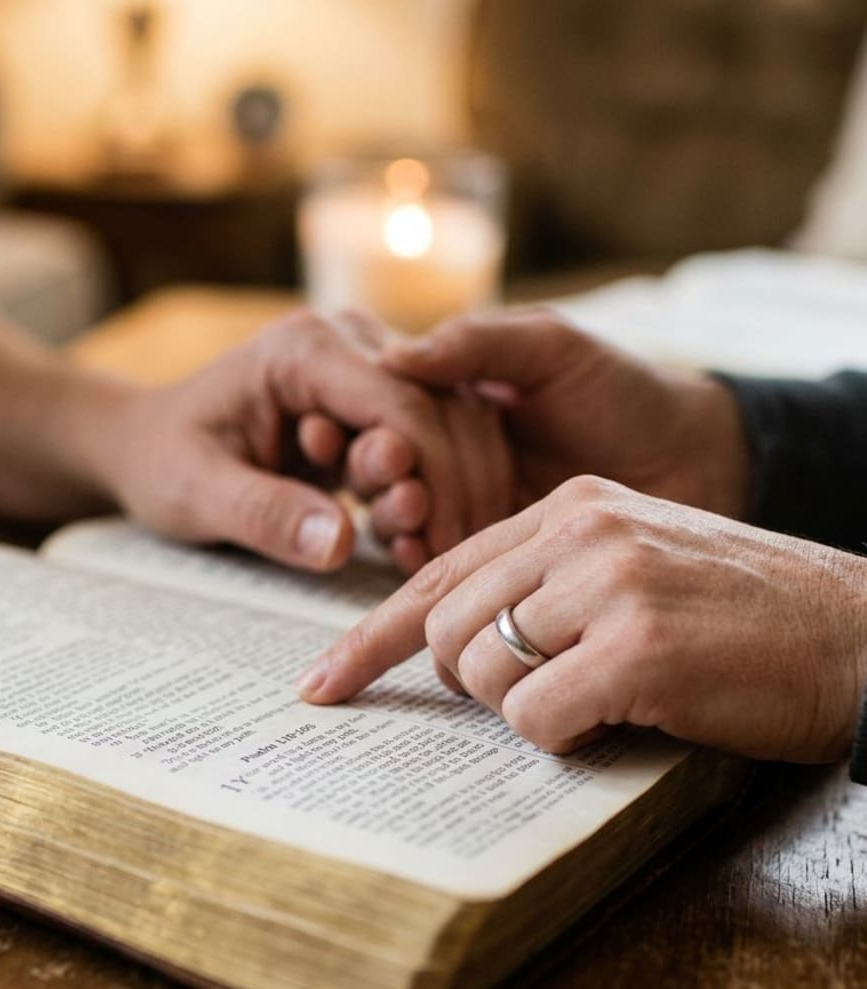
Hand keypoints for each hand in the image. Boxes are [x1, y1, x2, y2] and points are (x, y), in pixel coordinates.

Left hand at [75, 309, 510, 572]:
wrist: (147, 444)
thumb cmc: (162, 461)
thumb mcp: (196, 493)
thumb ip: (266, 514)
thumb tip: (341, 544)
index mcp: (303, 349)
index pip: (400, 403)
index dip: (433, 475)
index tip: (438, 541)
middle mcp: (346, 342)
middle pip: (440, 406)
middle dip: (452, 487)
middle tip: (441, 556)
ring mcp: (366, 368)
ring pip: (450, 421)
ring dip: (450, 490)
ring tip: (423, 552)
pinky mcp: (372, 403)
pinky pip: (430, 441)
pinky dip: (435, 491)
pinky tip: (415, 541)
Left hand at [299, 476, 866, 763]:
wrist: (861, 637)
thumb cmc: (738, 620)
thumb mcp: (629, 572)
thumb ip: (542, 587)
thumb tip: (456, 648)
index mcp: (569, 509)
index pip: (437, 574)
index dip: (370, 637)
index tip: (322, 683)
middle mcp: (580, 529)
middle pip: (448, 632)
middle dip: (474, 686)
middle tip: (546, 696)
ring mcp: (608, 580)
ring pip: (483, 673)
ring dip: (528, 710)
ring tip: (604, 696)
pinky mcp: (638, 643)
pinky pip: (537, 718)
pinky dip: (568, 737)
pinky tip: (627, 714)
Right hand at [366, 308, 752, 525]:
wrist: (692, 463)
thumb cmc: (625, 393)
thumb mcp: (550, 348)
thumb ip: (475, 343)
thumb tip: (392, 356)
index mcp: (449, 399)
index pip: (385, 415)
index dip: (376, 432)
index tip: (389, 448)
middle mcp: (444, 454)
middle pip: (379, 471)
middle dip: (377, 481)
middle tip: (404, 491)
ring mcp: (460, 507)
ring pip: (397, 518)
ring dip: (394, 521)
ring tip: (415, 518)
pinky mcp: (487, 557)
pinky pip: (440, 564)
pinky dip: (424, 562)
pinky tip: (426, 559)